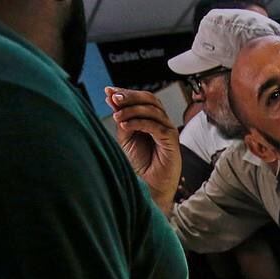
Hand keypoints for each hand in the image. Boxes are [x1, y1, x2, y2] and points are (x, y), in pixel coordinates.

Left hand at [104, 86, 180, 212]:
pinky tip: (125, 126)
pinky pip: (155, 125)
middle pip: (149, 99)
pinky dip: (138, 123)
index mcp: (150, 119)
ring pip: (152, 109)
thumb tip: (112, 98)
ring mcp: (168, 129)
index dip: (125, 93)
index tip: (108, 91)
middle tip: (114, 97)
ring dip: (132, 110)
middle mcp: (161, 122)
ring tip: (117, 116)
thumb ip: (122, 119)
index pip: (141, 99)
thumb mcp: (125, 138)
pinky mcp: (171, 139)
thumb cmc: (140, 165)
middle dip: (130, 96)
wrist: (150, 185)